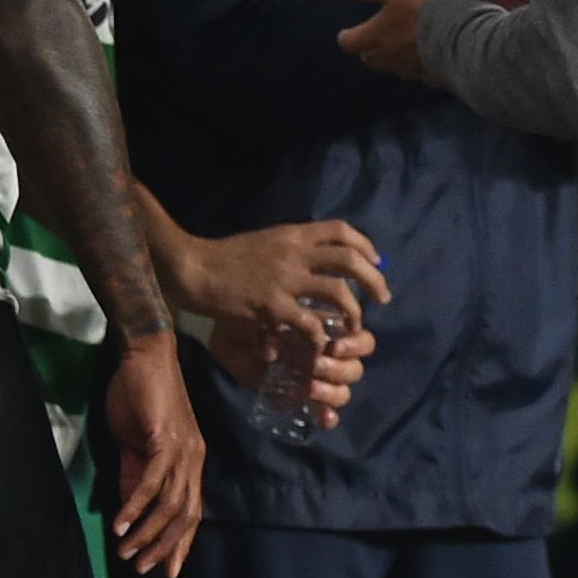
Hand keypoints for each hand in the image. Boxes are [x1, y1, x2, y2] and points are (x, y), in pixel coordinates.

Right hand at [99, 329, 204, 577]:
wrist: (142, 356)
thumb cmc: (140, 396)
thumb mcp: (135, 444)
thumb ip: (135, 475)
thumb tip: (131, 509)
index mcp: (190, 461)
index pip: (191, 511)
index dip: (180, 543)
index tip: (166, 571)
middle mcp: (193, 459)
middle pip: (185, 515)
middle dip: (163, 546)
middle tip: (141, 568)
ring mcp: (183, 450)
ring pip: (170, 504)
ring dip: (146, 533)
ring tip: (125, 552)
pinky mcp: (165, 440)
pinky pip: (152, 483)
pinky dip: (135, 507)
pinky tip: (120, 525)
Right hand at [180, 221, 388, 425]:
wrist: (192, 267)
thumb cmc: (223, 257)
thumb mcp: (263, 242)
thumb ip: (288, 249)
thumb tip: (310, 260)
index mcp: (292, 235)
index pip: (340, 230)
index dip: (365, 245)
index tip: (375, 261)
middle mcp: (294, 253)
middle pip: (350, 260)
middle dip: (374, 279)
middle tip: (384, 297)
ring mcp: (285, 280)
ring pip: (339, 291)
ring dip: (355, 311)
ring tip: (357, 327)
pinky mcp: (272, 306)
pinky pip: (309, 324)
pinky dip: (321, 338)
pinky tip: (321, 346)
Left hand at [328, 0, 444, 83]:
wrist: (463, 34)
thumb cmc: (424, 7)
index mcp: (376, 37)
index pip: (351, 43)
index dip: (347, 38)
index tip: (346, 34)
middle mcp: (389, 58)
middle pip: (371, 59)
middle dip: (368, 50)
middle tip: (371, 41)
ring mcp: (412, 70)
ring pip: (395, 68)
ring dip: (393, 59)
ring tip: (399, 48)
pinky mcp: (433, 77)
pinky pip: (421, 73)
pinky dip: (420, 66)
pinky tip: (428, 57)